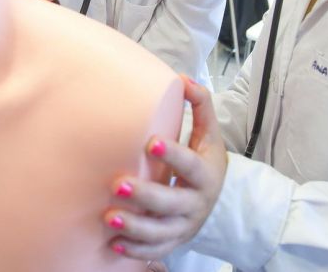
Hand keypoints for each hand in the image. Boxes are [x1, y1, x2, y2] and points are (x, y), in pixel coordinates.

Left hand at [105, 76, 228, 260]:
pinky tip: (114, 244)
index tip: (150, 143)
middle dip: (144, 196)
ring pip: (160, 232)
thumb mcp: (210, 134)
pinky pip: (155, 250)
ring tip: (108, 218)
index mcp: (205, 174)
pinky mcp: (172, 241)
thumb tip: (183, 78)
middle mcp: (195, 204)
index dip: (173, 155)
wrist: (219, 202)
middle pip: (171, 203)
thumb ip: (200, 105)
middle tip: (116, 184)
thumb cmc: (206, 162)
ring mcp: (183, 226)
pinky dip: (136, 250)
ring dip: (134, 227)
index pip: (191, 165)